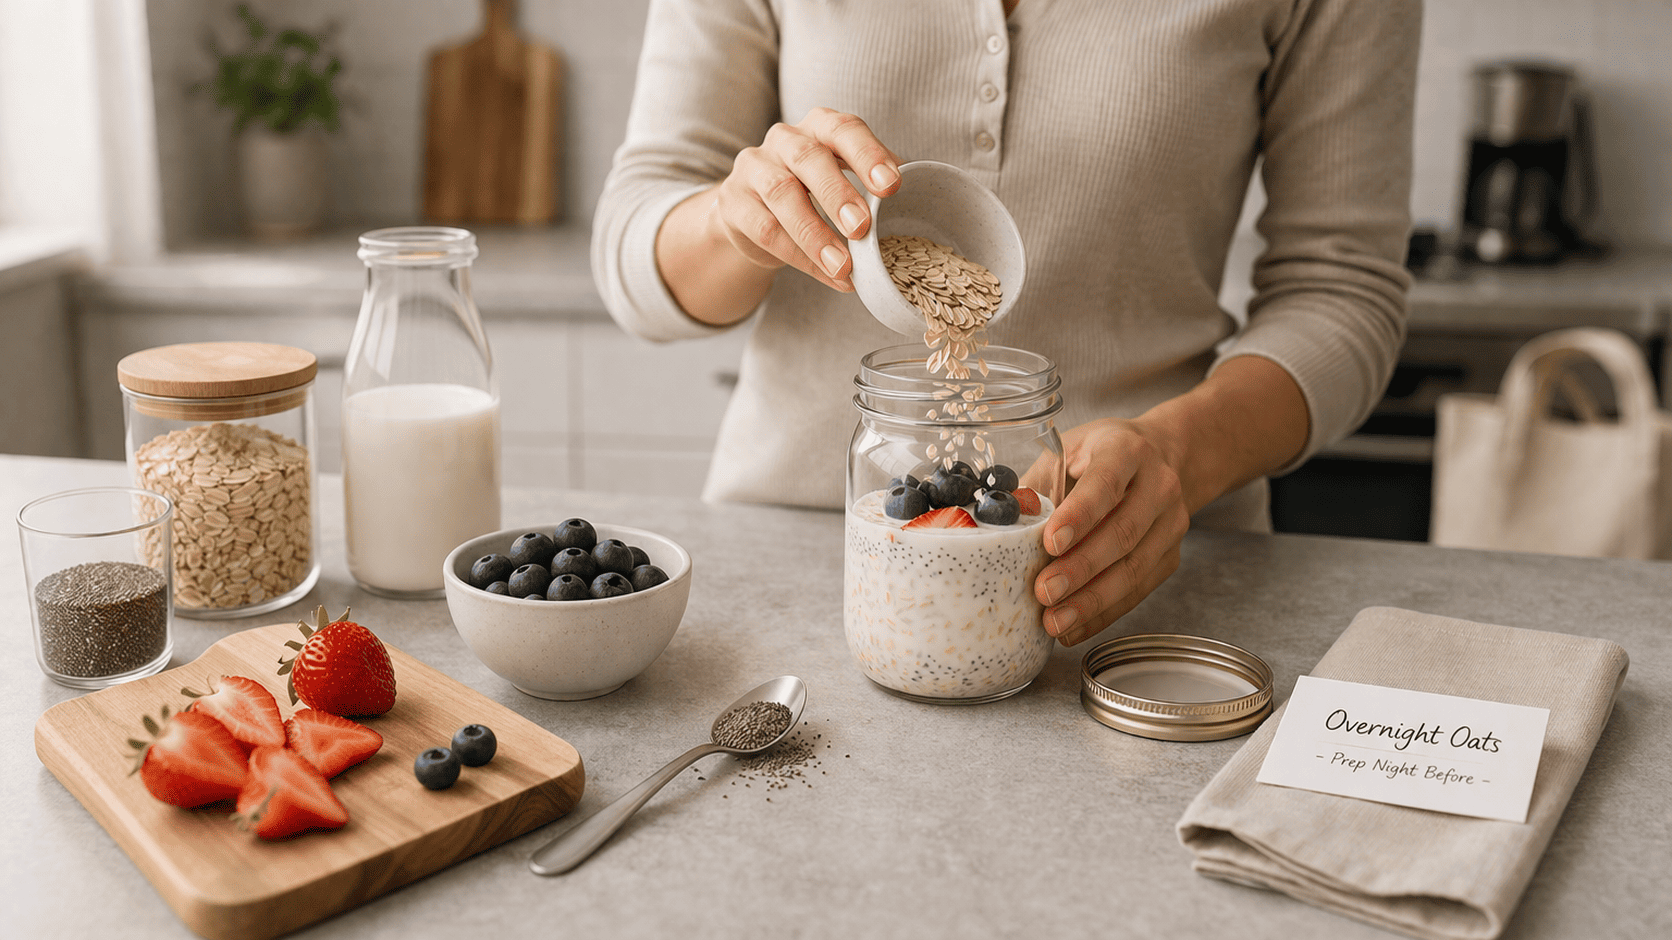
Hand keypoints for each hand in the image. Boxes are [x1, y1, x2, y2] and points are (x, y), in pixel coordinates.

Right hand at [709, 108, 900, 290]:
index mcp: (819, 127)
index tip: (893, 186)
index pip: (844, 129)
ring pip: (781, 195)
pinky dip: (800, 257)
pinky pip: (766, 230)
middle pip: (809, 159)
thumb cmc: (811, 191)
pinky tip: (828, 276)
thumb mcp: (843, 178)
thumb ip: (874, 185)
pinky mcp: (734, 203)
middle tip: (862, 228)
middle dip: (838, 194)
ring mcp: (754, 168)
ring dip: (815, 234)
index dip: (868, 155)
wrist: (751, 212)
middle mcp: (784, 140)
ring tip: (844, 266)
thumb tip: (923, 198)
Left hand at [1032, 418, 1191, 646]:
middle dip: (1081, 568)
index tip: (1051, 544)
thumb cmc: (1097, 456)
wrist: (1159, 457)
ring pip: (1134, 568)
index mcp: (1125, 450)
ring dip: (1092, 601)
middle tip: (1045, 592)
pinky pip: (1139, 590)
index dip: (1079, 516)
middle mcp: (1158, 484)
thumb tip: (1002, 530)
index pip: (1105, 484)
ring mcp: (1170, 522)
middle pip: (1123, 533)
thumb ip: (1037, 487)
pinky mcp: (1170, 554)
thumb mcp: (1065, 453)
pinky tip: (1075, 627)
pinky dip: (1105, 613)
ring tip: (1056, 621)